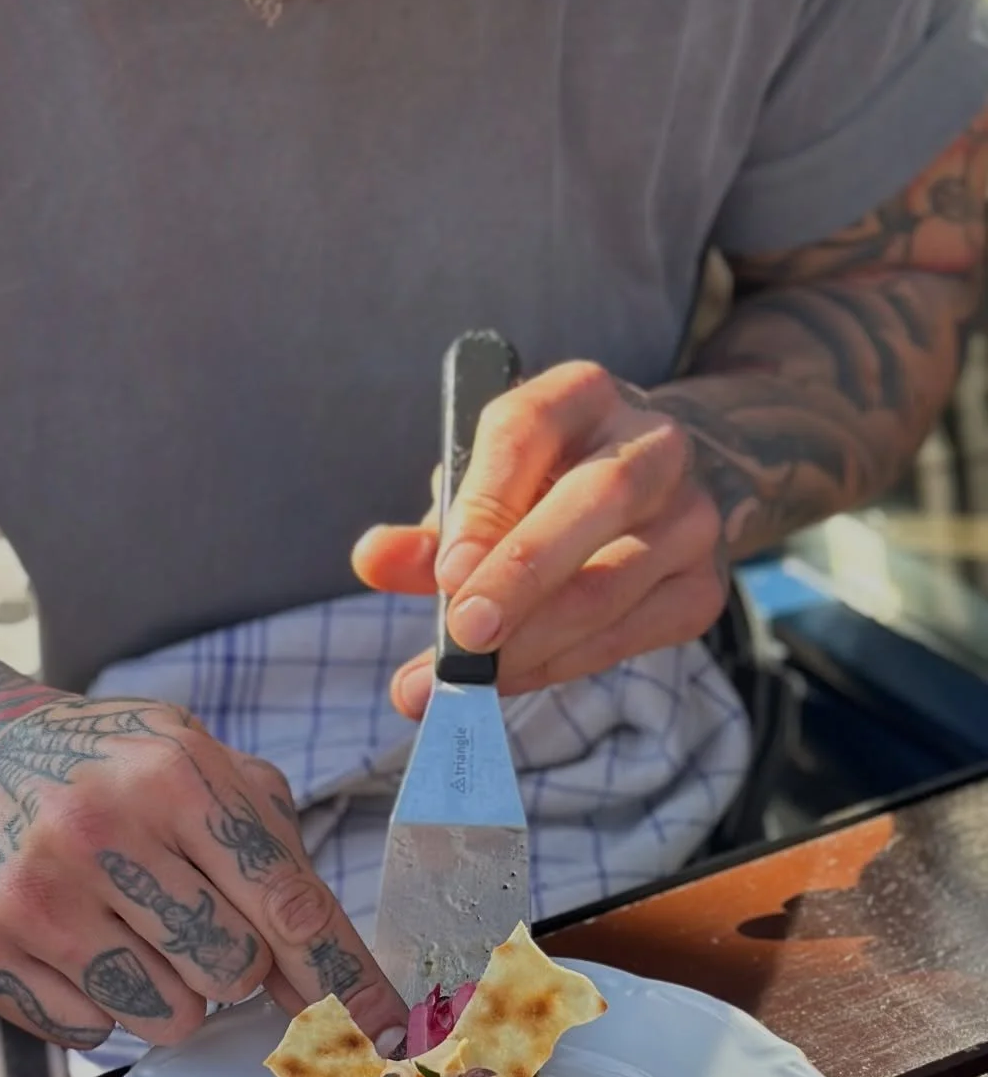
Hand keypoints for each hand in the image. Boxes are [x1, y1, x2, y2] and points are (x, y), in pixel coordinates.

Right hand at [0, 657, 405, 1051]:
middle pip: (233, 970)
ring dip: (170, 987)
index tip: (386, 1030)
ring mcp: (33, 891)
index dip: (344, 977)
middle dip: (232, 959)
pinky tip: (73, 933)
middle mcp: (98, 827)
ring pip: (168, 1016)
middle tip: (188, 910)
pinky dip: (101, 998)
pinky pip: (92, 1030)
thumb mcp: (199, 761)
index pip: (286, 902)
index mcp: (172, 772)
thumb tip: (334, 977)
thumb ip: (274, 851)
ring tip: (128, 920)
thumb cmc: (112, 767)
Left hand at [352, 361, 727, 712]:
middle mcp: (649, 443)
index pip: (527, 430)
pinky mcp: (702, 583)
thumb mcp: (481, 492)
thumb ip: (431, 532)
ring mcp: (689, 514)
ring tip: (467, 682)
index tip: (447, 574)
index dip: (485, 504)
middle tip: (462, 638)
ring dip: (535, 641)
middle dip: (522, 575)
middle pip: (595, 500)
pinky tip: (515, 680)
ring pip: (617, 580)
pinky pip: (633, 633)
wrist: (649, 498)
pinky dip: (565, 664)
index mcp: (580, 394)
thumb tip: (374, 559)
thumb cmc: (540, 491)